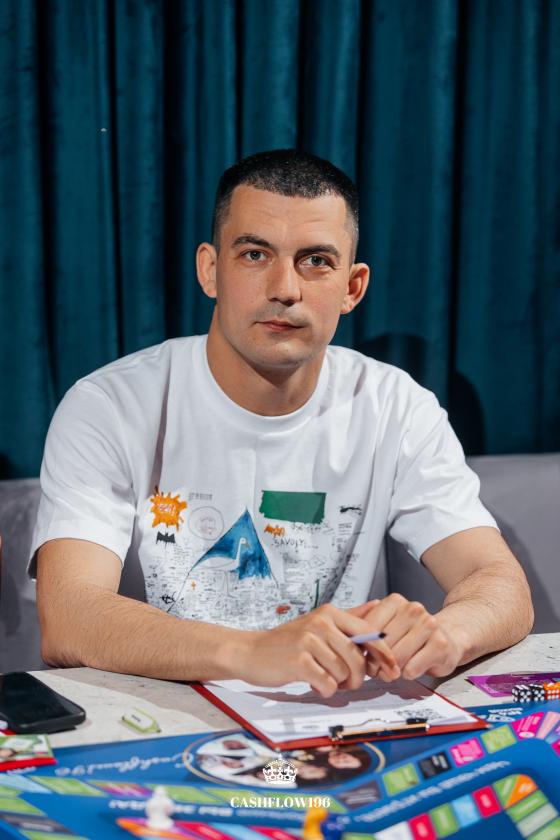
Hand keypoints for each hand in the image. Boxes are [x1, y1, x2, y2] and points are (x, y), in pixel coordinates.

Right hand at [237, 604, 398, 697]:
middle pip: (357, 657)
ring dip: (339, 685)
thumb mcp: (318, 623)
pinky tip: (315, 685)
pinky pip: (327, 684)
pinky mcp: (298, 661)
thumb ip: (350, 616)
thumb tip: (378, 604)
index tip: (393, 669)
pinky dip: (325, 690)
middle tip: (348, 683)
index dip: (384, 653)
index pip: (368, 632)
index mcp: (329, 613)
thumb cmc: (287, 642)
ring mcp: (308, 641)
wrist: (251, 652)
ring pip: (343, 672)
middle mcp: (320, 623)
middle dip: (358, 677)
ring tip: (326, 681)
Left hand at [349, 594, 463, 680]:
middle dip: (376, 663)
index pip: (368, 628)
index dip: (362, 648)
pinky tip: (411, 668)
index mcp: (395, 601)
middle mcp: (413, 609)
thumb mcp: (388, 626)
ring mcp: (428, 625)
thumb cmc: (412, 635)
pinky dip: (408, 674)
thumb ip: (366, 630)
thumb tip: (344, 639)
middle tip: (378, 669)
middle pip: (382, 644)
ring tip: (393, 670)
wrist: (449, 638)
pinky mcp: (440, 644)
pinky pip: (412, 668)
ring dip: (391, 671)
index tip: (363, 657)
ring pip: (396, 658)